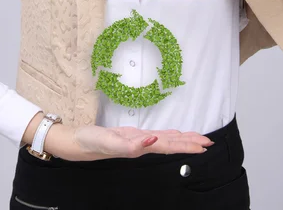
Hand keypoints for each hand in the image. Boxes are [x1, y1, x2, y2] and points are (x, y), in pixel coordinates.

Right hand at [44, 122, 214, 160]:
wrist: (74, 142)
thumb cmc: (89, 142)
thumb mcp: (108, 143)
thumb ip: (129, 145)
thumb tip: (153, 141)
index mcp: (139, 147)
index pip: (168, 146)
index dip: (186, 145)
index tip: (203, 146)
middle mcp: (141, 145)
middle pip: (170, 144)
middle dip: (189, 143)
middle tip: (208, 142)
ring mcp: (136, 140)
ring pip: (163, 139)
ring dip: (180, 139)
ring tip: (196, 139)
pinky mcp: (129, 135)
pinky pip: (153, 135)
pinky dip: (165, 134)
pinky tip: (170, 135)